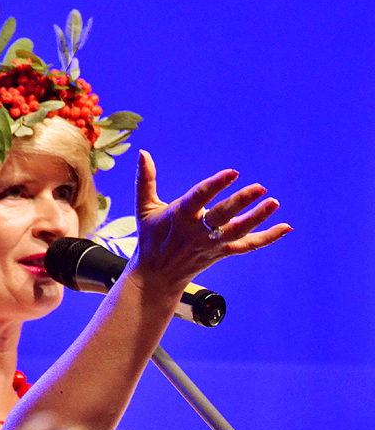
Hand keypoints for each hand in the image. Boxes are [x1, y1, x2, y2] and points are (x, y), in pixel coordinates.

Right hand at [131, 150, 291, 290]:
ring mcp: (212, 244)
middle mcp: (198, 231)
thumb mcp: (144, 209)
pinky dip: (268, 238)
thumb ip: (146, 180)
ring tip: (274, 203)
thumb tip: (143, 153)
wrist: (157, 276)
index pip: (199, 198)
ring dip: (258, 218)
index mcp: (180, 217)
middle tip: (261, 188)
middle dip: (241, 202)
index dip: (216, 185)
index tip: (233, 173)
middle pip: (222, 216)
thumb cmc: (151, 238)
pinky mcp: (222, 252)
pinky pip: (248, 246)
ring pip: (239, 231)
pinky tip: (285, 227)